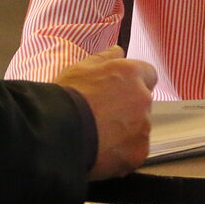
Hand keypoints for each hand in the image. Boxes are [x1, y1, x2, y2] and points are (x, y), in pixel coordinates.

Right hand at [54, 46, 156, 178]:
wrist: (56, 132)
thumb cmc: (65, 98)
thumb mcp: (79, 69)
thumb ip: (104, 58)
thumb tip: (119, 50)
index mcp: (131, 74)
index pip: (148, 75)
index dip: (133, 84)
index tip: (119, 92)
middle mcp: (142, 98)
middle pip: (143, 104)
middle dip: (129, 109)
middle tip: (103, 117)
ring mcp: (142, 127)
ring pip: (140, 129)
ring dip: (126, 131)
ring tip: (99, 136)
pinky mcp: (138, 153)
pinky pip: (135, 151)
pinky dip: (123, 153)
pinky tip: (102, 151)